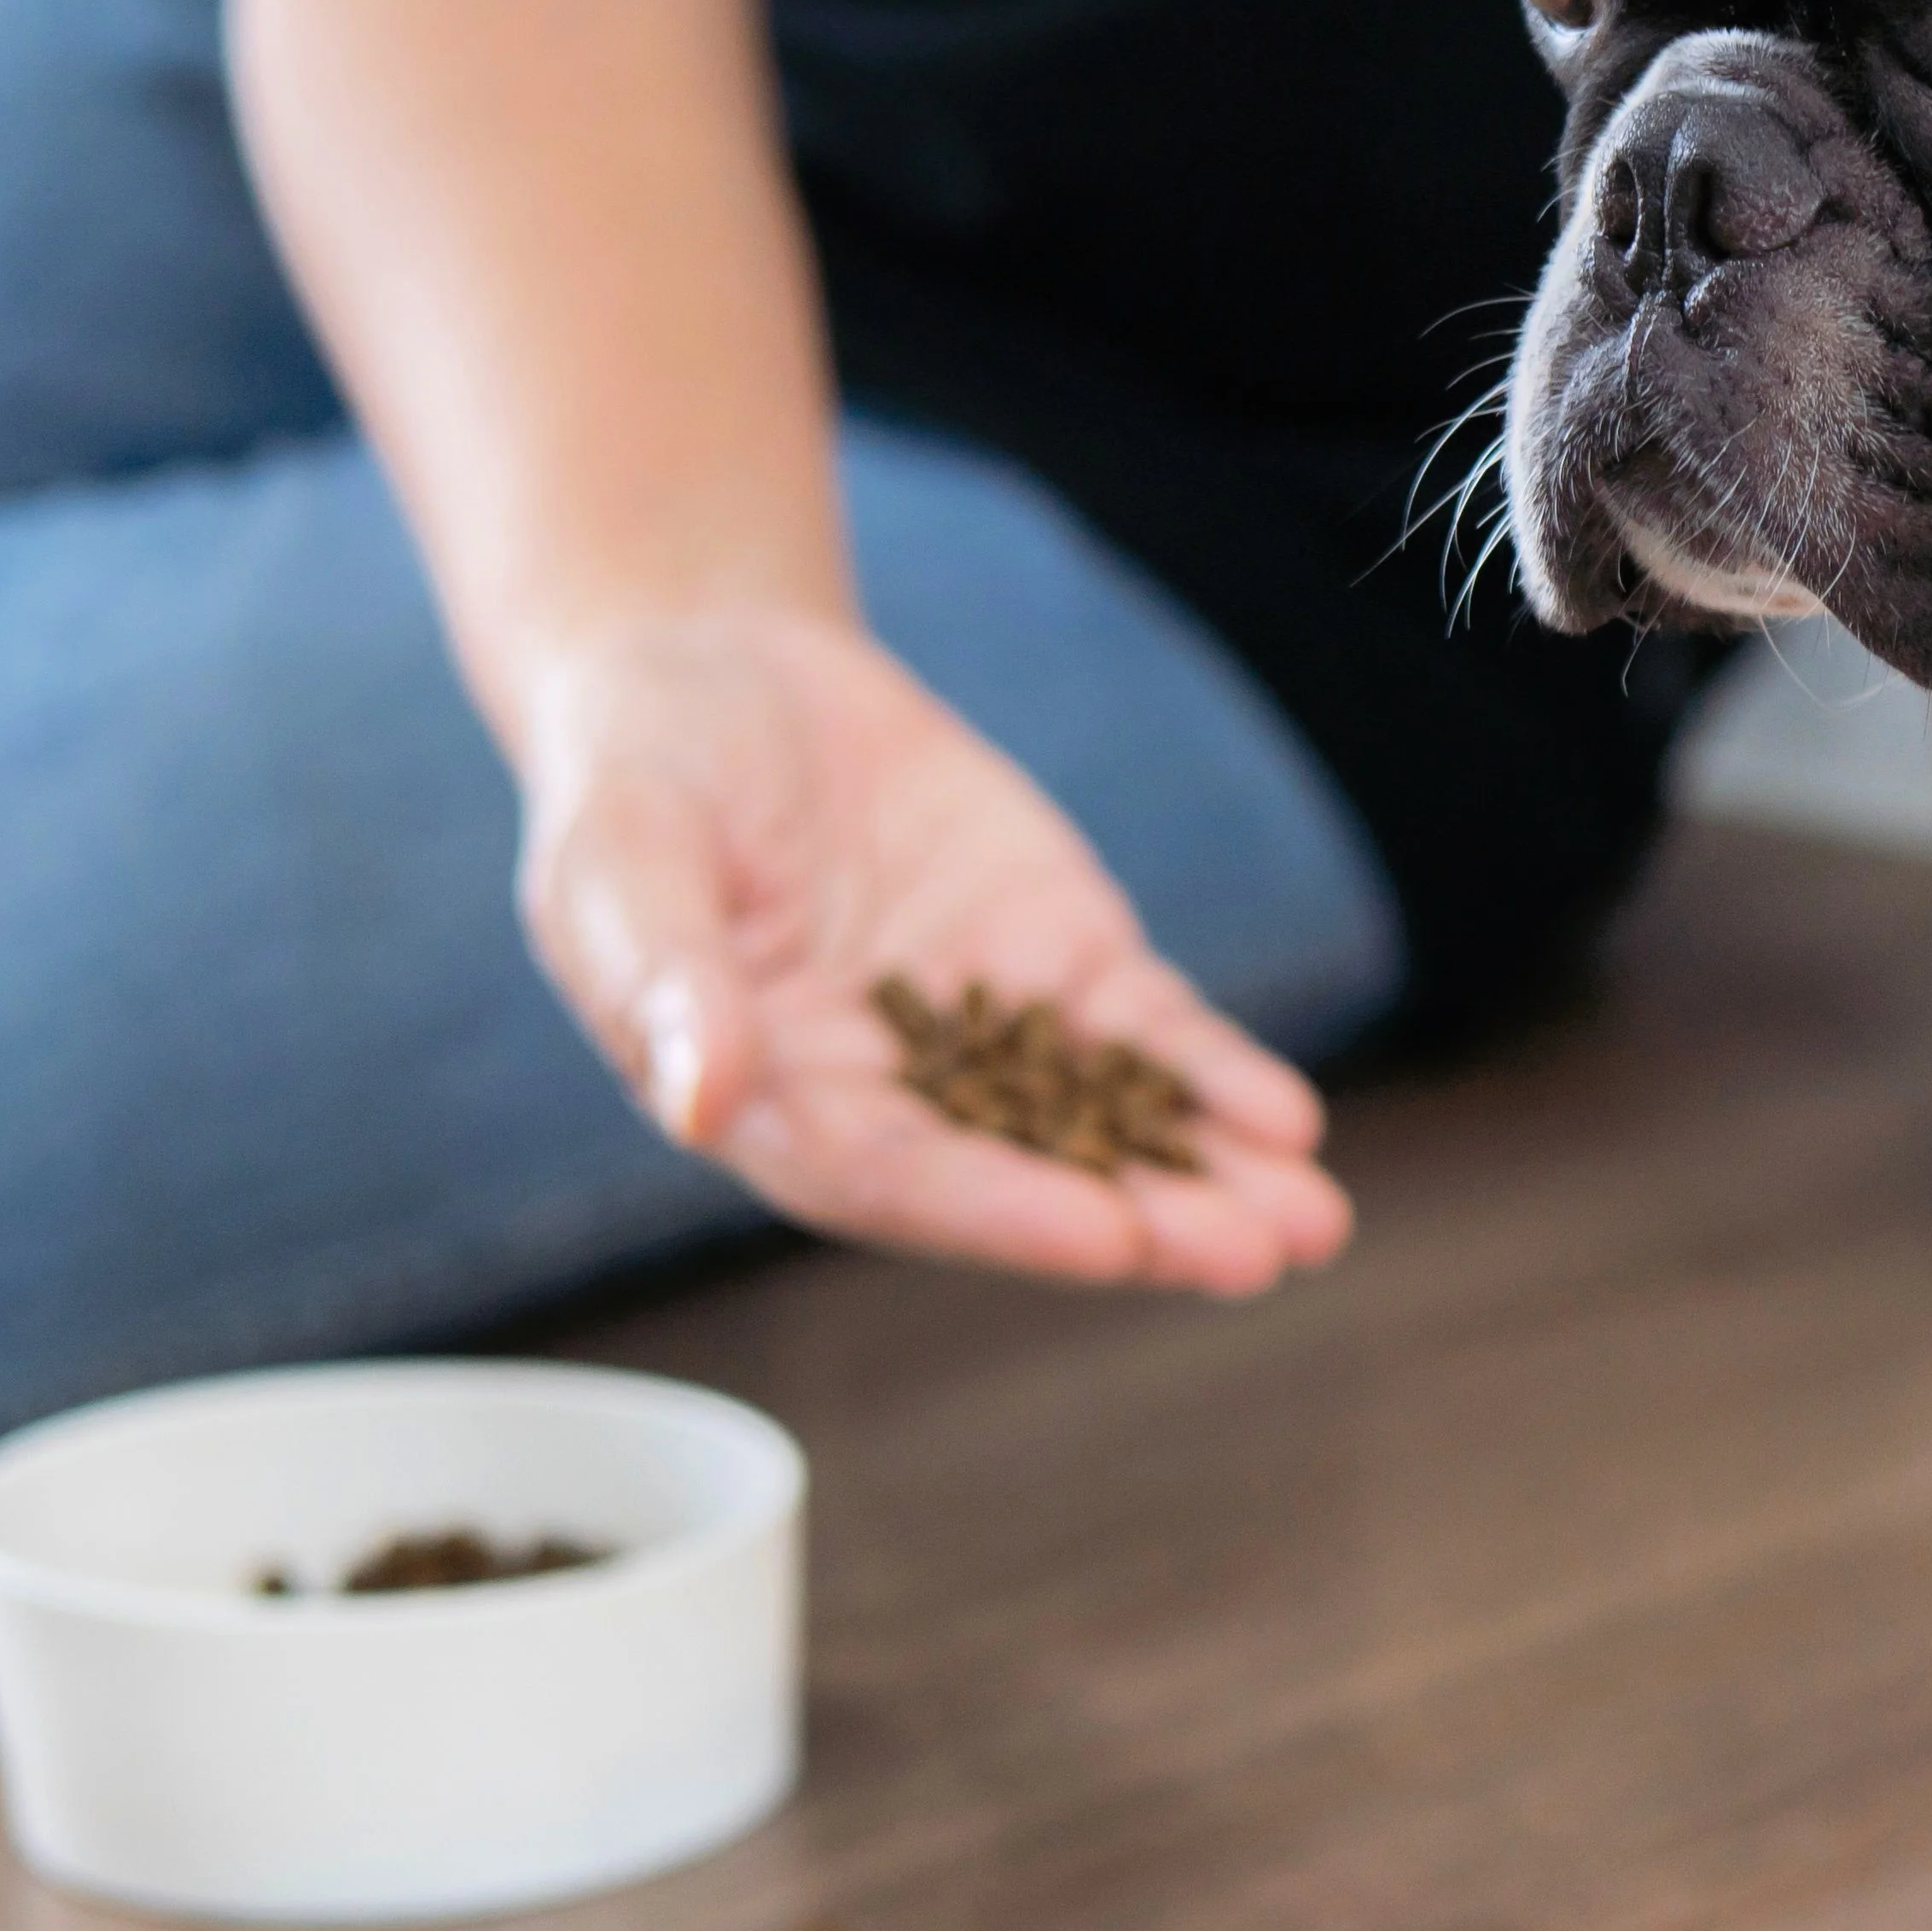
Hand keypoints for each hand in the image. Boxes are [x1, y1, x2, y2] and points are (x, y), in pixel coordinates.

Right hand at [512, 606, 1353, 1293]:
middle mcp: (891, 1094)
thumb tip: (704, 1100)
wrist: (714, 677)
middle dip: (1147, 1219)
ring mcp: (983, 1028)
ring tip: (1311, 1218)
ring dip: (1207, 1175)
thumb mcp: (620, 865)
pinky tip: (1287, 1120)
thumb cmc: (634, 783)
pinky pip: (1143, 1032)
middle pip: (1028, 1176)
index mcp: (776, 1106)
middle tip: (1257, 1253)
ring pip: (1108, 1122)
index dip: (1002, 1211)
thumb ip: (665, 983)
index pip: (899, 1179)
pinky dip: (1213, 1076)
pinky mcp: (1051, 956)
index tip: (1108, 1239)